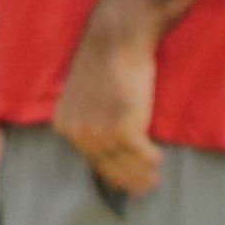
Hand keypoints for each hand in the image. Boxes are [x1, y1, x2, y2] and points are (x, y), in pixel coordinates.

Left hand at [57, 6, 163, 195]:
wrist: (116, 37)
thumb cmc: (105, 57)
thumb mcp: (85, 91)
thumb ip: (90, 115)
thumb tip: (106, 136)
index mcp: (65, 124)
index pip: (89, 158)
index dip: (110, 172)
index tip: (123, 181)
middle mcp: (79, 133)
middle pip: (107, 167)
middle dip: (128, 180)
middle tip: (144, 187)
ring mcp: (100, 133)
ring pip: (125, 164)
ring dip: (143, 174)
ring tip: (155, 179)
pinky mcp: (123, 129)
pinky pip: (142, 154)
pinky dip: (152, 159)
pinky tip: (160, 159)